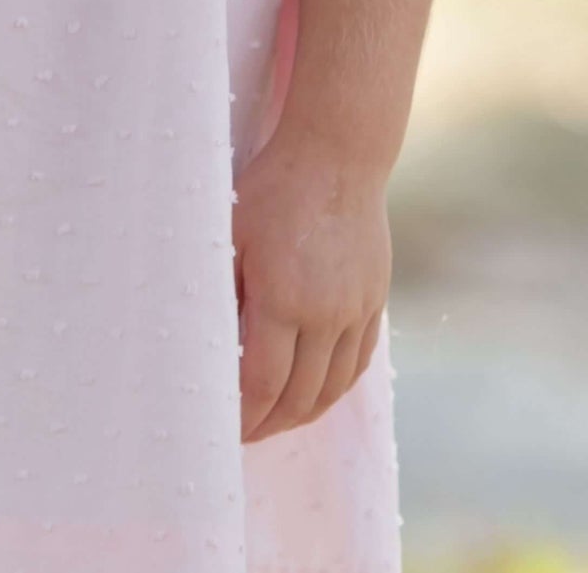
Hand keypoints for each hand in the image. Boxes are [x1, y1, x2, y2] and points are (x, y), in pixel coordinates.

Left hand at [231, 123, 391, 441]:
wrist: (337, 154)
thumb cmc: (272, 188)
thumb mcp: (232, 234)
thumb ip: (226, 295)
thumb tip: (214, 350)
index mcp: (283, 299)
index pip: (262, 385)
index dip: (243, 417)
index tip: (224, 430)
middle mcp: (325, 314)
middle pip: (300, 397)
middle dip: (270, 424)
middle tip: (245, 434)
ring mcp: (355, 310)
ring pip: (332, 388)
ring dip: (303, 414)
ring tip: (276, 421)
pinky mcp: (374, 300)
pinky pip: (357, 363)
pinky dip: (335, 388)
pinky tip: (315, 392)